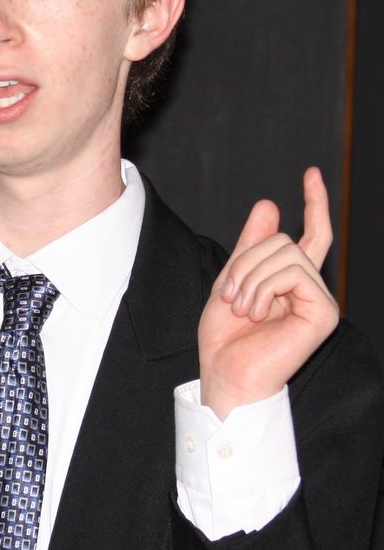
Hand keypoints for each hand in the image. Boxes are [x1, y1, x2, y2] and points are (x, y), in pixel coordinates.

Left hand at [199, 167, 339, 419]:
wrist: (226, 375)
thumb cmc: (226, 340)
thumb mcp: (231, 281)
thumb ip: (250, 246)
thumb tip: (269, 204)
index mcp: (292, 282)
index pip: (312, 235)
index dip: (314, 202)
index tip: (311, 174)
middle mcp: (311, 288)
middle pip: (285, 240)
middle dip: (247, 261)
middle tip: (231, 295)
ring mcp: (320, 300)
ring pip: (286, 253)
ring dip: (251, 277)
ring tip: (242, 307)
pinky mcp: (323, 312)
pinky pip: (294, 272)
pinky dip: (265, 287)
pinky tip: (256, 312)